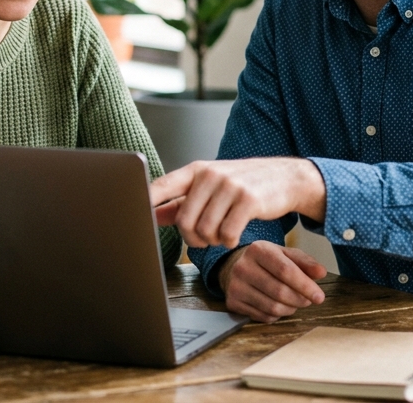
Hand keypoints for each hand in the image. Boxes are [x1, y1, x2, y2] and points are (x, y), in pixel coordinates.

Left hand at [150, 157, 326, 248]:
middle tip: (204, 238)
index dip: (144, 202)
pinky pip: (227, 235)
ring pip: (205, 231)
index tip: (129, 215)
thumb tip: (148, 214)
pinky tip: (234, 236)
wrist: (284, 178)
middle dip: (192, 239)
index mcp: (195, 170)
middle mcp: (209, 175)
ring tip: (221, 234)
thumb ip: (179, 202)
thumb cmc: (240, 185)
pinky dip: (229, 242)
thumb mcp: (208, 187)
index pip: (161, 186)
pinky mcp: (248, 200)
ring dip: (212, 241)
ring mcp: (230, 186)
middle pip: (184, 221)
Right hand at [217, 241, 326, 321]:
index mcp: (258, 250)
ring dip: (290, 309)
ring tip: (294, 302)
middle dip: (300, 299)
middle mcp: (243, 267)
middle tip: (308, 300)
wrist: (235, 267)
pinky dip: (276, 315)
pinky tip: (278, 306)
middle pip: (279, 291)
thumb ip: (305, 262)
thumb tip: (321, 273)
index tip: (319, 296)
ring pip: (272, 307)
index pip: (285, 270)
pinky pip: (263, 317)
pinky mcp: (233, 302)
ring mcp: (235, 286)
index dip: (305, 285)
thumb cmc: (266, 261)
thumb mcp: (285, 254)